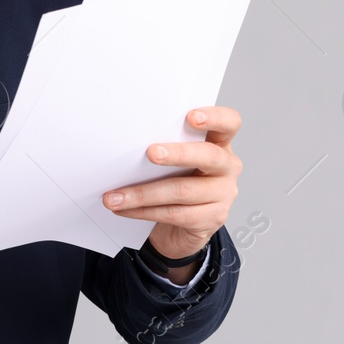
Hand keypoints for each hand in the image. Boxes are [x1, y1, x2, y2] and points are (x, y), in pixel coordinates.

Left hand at [103, 106, 241, 276]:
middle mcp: (227, 166)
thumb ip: (165, 145)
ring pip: (182, 190)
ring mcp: (223, 194)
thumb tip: (125, 141)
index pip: (229, 123)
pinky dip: (143, 211)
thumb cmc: (177, 180)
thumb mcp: (175, 159)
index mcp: (219, 143)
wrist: (182, 226)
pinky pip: (174, 214)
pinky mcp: (212, 219)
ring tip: (115, 196)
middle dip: (178, 154)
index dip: (214, 117)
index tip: (191, 117)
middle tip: (151, 153)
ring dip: (142, 193)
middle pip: (208, 156)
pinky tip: (124, 209)